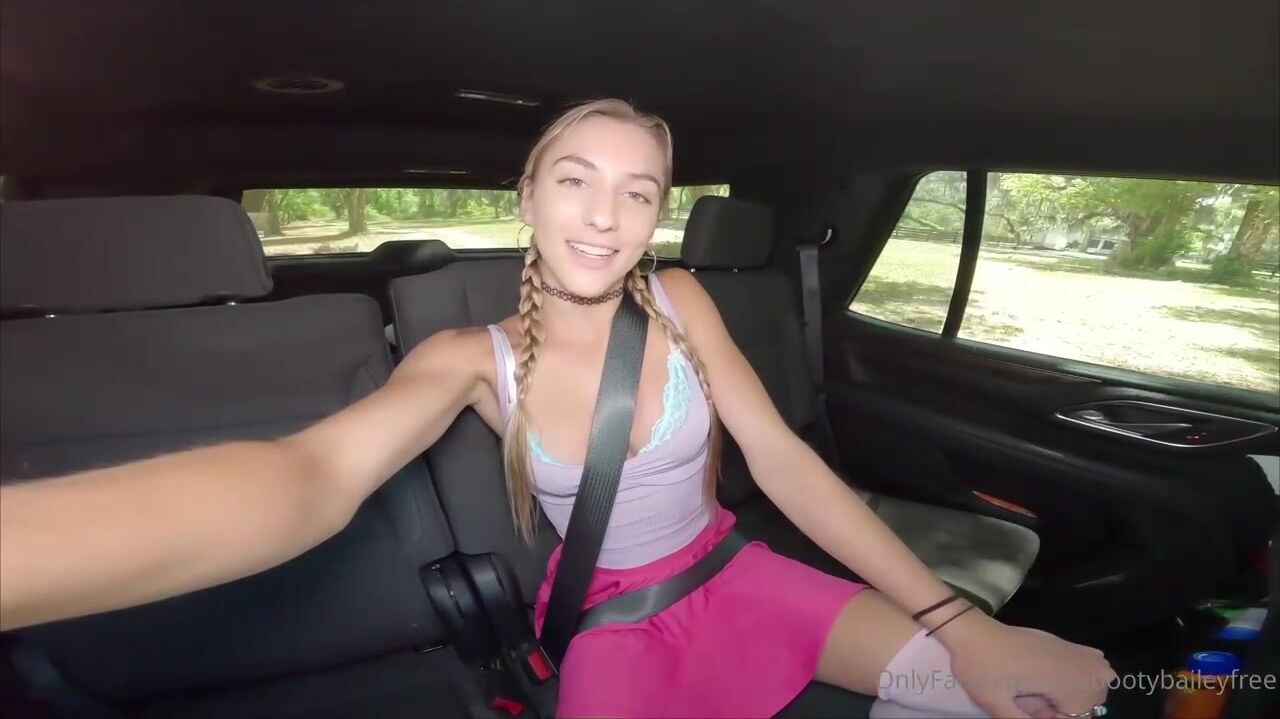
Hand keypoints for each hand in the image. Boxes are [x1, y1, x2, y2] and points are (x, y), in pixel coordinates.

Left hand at [937, 613, 1115, 717]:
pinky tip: (1051, 679)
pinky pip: (1091, 666)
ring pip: (1094, 685)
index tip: (1031, 712)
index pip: (1080, 716)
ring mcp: (1074, 650)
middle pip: (1092, 702)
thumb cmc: (980, 667)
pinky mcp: (1065, 643)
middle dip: (1066, 709)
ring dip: (1073, 695)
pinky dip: (1077, 678)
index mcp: (1063, 679)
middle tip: (1035, 703)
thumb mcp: (996, 705)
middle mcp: (1077, 664)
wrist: (971, 632)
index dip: (1053, 718)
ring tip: (1042, 693)